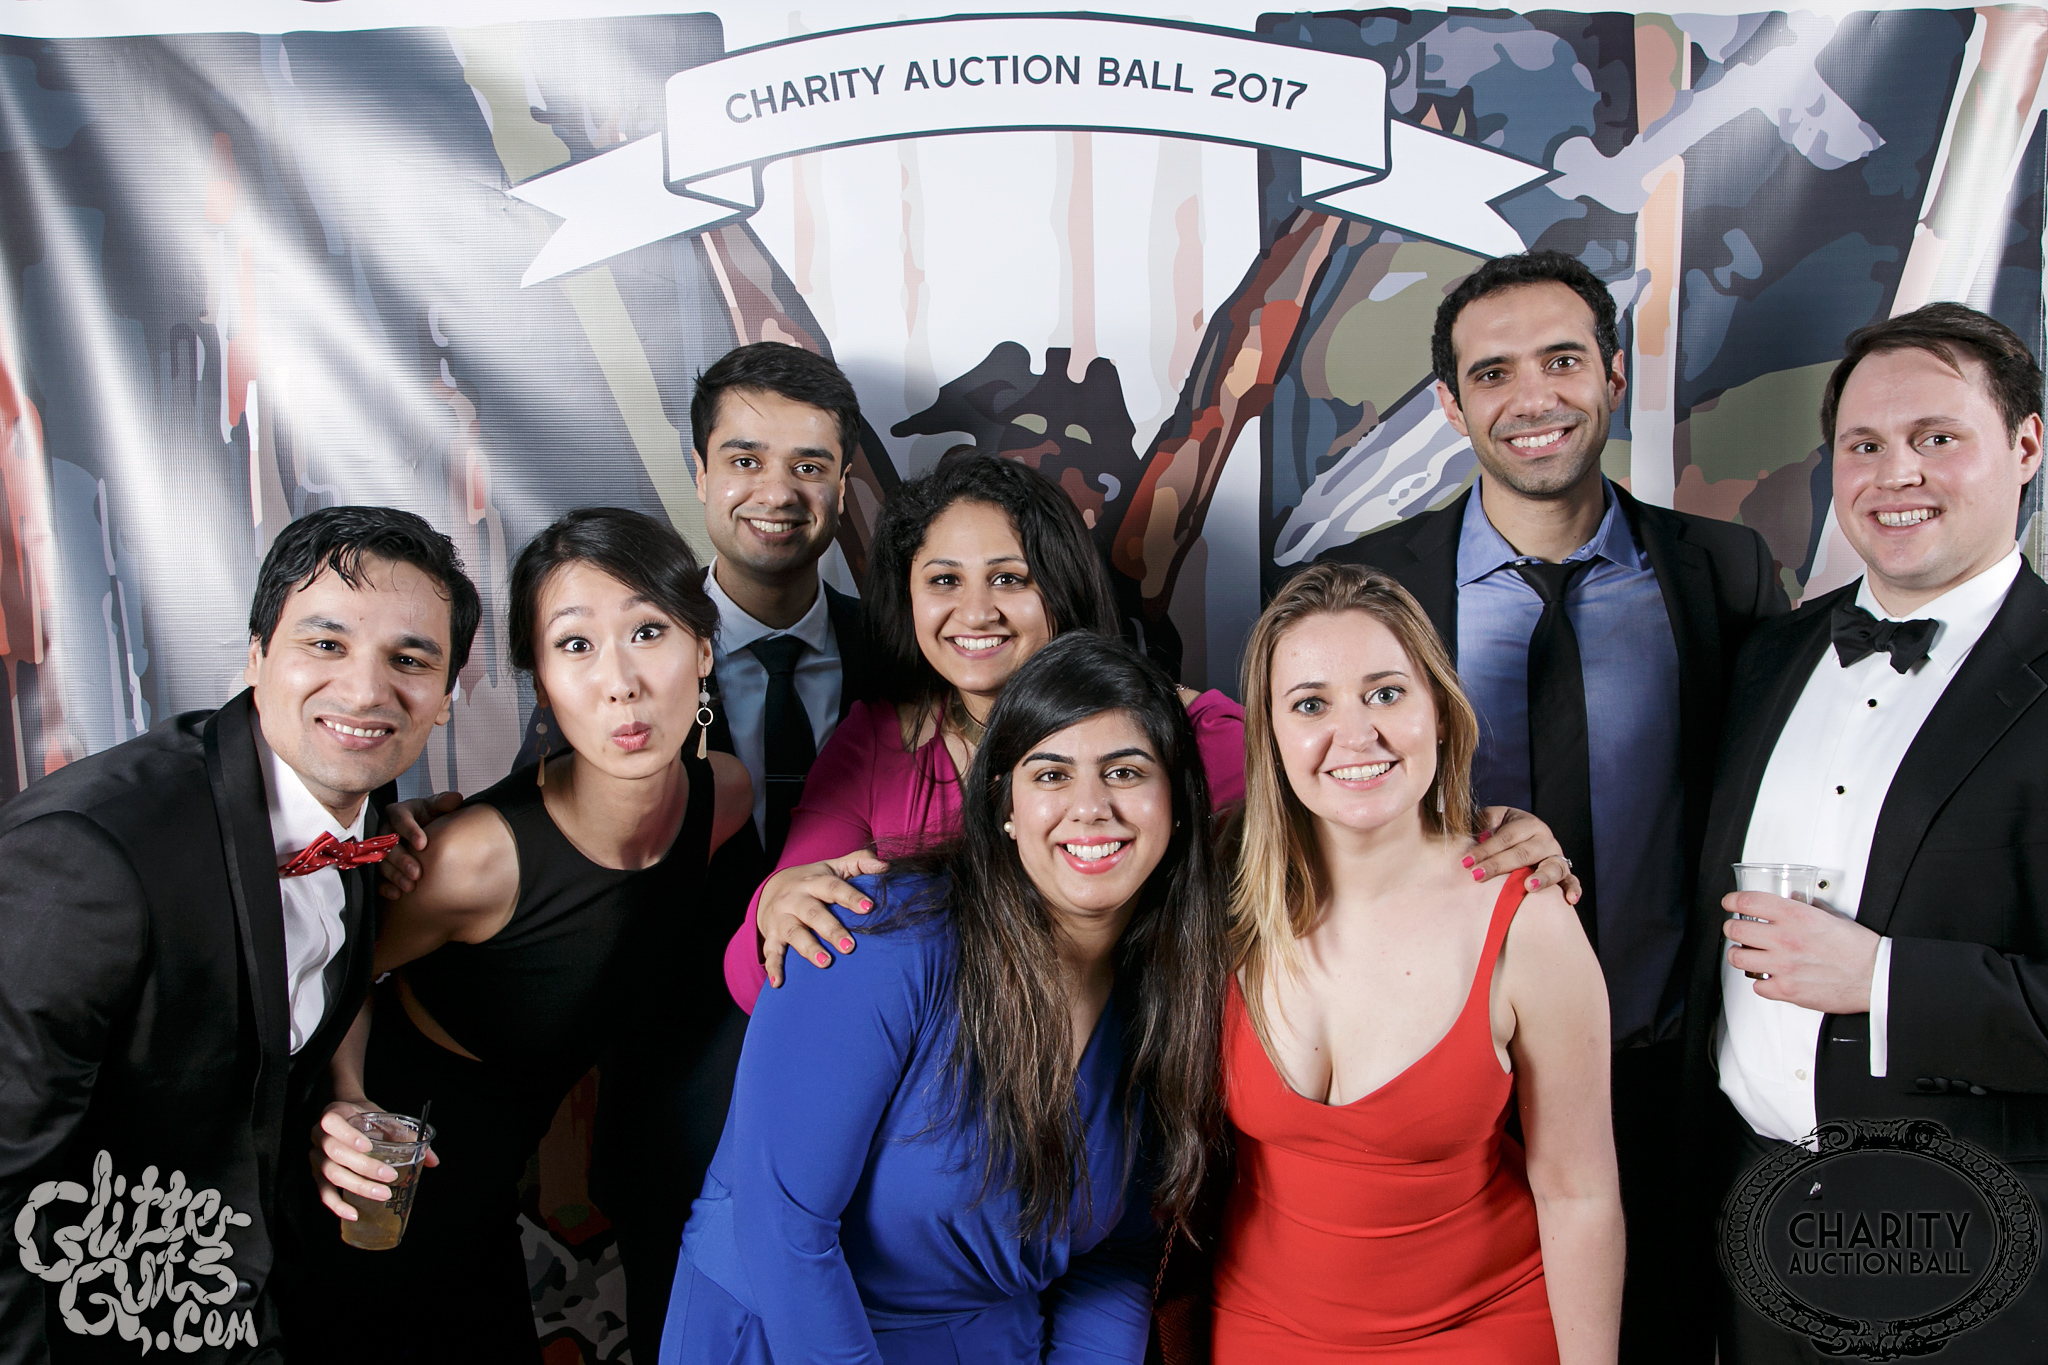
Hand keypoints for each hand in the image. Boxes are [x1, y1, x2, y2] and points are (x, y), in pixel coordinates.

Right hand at [312, 1098, 438, 1220]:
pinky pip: (323, 1193)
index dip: (348, 1135)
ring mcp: (316, 1157)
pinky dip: (337, 1205)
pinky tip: (353, 1214)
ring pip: (331, 1174)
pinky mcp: (317, 1175)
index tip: (368, 1146)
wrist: (348, 1117)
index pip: (332, 1123)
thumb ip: (406, 1136)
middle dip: (364, 1166)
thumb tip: (433, 1160)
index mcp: (334, 1115)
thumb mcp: (383, 1119)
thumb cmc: (366, 1118)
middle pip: (335, 1153)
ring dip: (358, 1186)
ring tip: (382, 1194)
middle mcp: (319, 1136)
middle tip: (390, 1176)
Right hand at [378, 790, 462, 899]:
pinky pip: (376, 876)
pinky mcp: (379, 864)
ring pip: (382, 862)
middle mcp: (385, 829)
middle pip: (389, 844)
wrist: (423, 831)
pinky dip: (385, 886)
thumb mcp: (436, 807)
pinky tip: (396, 895)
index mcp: (399, 812)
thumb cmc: (429, 816)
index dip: (410, 831)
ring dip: (395, 875)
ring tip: (410, 887)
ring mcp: (380, 848)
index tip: (423, 844)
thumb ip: (444, 803)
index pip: (401, 819)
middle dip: (402, 860)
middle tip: (417, 873)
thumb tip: (456, 799)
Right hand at [757, 851, 890, 987]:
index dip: (850, 896)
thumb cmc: (813, 881)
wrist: (771, 889)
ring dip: (808, 948)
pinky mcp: (771, 935)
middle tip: (850, 946)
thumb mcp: (834, 867)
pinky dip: (772, 967)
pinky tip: (778, 982)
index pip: (833, 887)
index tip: (868, 908)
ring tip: (825, 963)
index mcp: (814, 881)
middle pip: (813, 913)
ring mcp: (782, 918)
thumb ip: (860, 862)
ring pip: (794, 932)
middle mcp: (796, 898)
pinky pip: (770, 952)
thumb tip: (885, 867)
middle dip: (831, 929)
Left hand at [1470, 807, 1581, 903]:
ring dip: (1542, 877)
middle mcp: (1545, 840)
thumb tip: (1481, 835)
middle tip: (1477, 876)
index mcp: (1528, 824)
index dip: (1485, 849)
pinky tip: (1570, 900)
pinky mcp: (1565, 874)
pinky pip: (1572, 882)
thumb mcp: (1494, 819)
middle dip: (1499, 865)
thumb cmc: (1503, 830)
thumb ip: (1485, 822)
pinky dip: (1573, 890)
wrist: (1525, 837)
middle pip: (1523, 853)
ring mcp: (1556, 858)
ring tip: (1529, 887)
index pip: (1505, 837)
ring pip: (1552, 867)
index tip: (1466, 862)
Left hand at [1721, 892, 1879, 1012]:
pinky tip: (1769, 977)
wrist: (1876, 976)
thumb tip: (1793, 900)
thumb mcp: (1832, 916)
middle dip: (1732, 928)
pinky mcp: (1787, 990)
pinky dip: (1761, 982)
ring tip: (1747, 953)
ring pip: (1738, 958)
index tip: (1729, 903)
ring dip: (1740, 954)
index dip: (1732, 901)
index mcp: (1796, 917)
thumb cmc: (1859, 949)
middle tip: (1736, 930)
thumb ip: (1807, 907)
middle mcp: (1785, 940)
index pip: (1748, 902)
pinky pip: (1757, 986)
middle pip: (1735, 930)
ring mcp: (1783, 966)